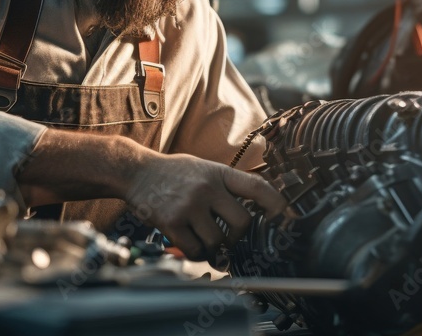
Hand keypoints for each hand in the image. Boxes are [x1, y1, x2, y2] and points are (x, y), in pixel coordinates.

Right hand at [125, 153, 286, 260]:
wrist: (135, 171)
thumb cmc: (172, 173)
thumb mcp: (203, 168)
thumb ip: (227, 184)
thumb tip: (256, 205)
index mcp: (218, 173)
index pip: (257, 188)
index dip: (277, 205)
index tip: (285, 219)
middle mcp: (206, 188)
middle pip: (242, 223)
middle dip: (240, 237)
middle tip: (231, 239)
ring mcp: (189, 206)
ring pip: (218, 241)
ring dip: (215, 249)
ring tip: (207, 242)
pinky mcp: (172, 222)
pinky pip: (195, 250)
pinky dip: (197, 254)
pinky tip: (192, 246)